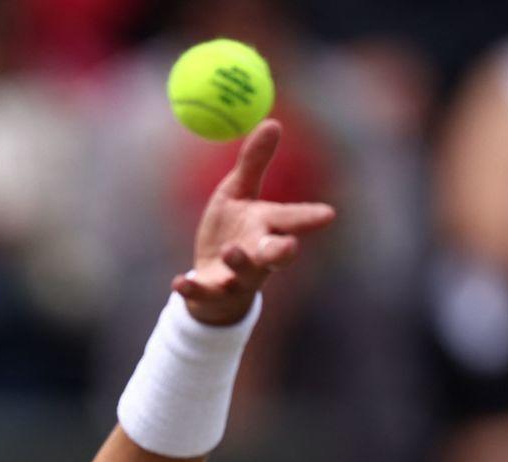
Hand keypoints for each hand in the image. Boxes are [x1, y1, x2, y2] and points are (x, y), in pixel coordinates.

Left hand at [172, 119, 336, 324]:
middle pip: (277, 255)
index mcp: (267, 228)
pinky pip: (204, 294)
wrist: (211, 280)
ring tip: (231, 250)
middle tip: (288, 246)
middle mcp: (258, 256)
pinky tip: (179, 282)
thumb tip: (273, 122)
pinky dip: (192, 290)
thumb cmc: (231, 232)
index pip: (291, 221)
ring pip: (245, 274)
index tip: (328, 214)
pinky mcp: (212, 294)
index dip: (308, 218)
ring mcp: (237, 278)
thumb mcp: (238, 194)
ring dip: (240, 263)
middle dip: (283, 251)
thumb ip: (254, 163)